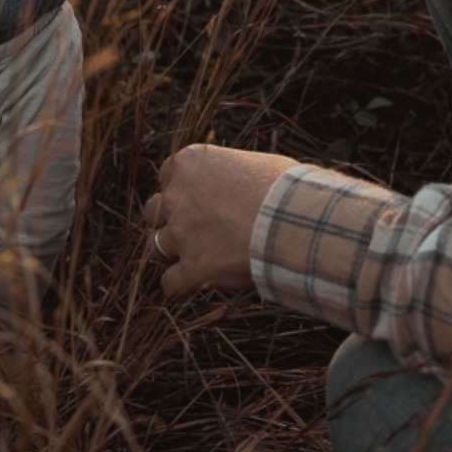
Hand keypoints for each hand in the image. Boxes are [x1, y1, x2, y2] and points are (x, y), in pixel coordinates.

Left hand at [142, 145, 298, 298]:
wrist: (296, 220)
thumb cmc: (288, 189)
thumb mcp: (255, 164)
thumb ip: (232, 172)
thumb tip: (244, 182)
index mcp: (188, 164)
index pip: (167, 178)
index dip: (183, 193)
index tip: (200, 204)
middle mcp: (175, 196)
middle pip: (154, 212)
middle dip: (171, 222)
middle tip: (194, 233)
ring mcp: (180, 233)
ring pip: (157, 246)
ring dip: (174, 254)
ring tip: (198, 260)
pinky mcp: (193, 267)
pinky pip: (170, 283)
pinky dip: (179, 287)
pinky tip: (192, 287)